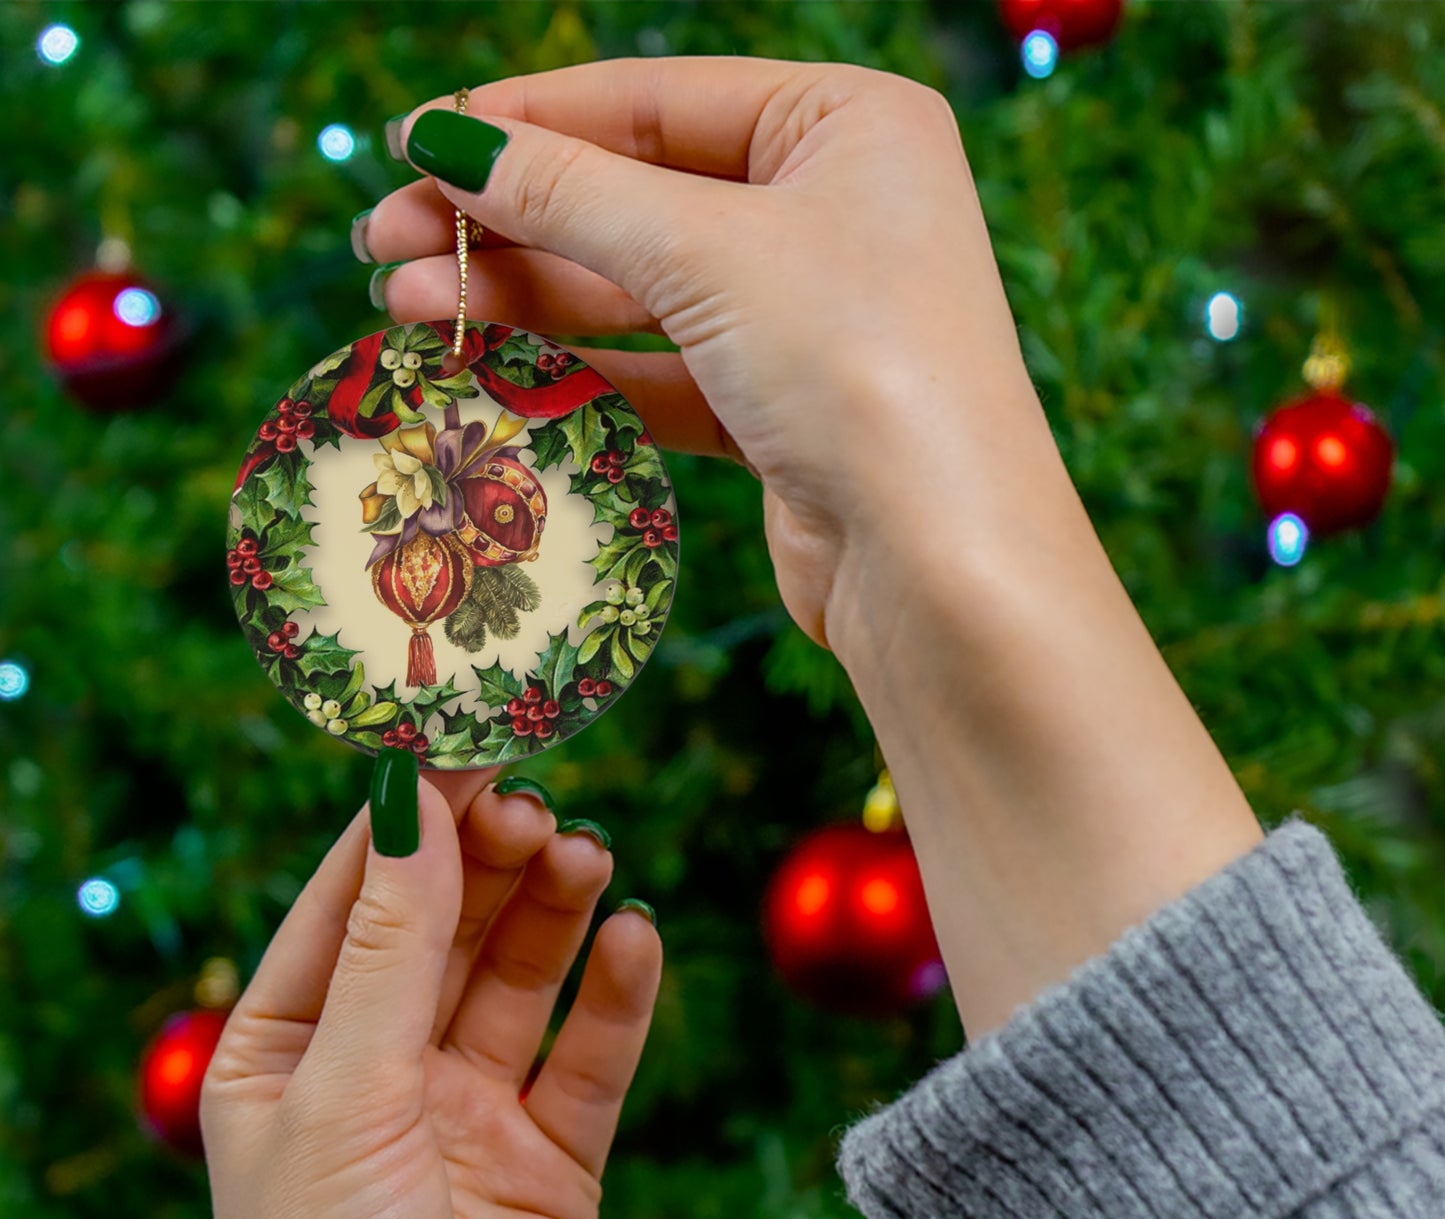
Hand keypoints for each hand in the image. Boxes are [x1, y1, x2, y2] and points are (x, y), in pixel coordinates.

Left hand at [201, 771, 661, 1218]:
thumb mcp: (346, 1097)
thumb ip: (391, 948)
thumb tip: (414, 803)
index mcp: (289, 1052)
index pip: (352, 902)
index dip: (408, 824)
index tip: (466, 747)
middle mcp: (380, 1072)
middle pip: (446, 928)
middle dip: (491, 863)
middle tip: (540, 808)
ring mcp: (469, 1113)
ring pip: (521, 978)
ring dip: (556, 912)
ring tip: (589, 857)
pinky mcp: (552, 1159)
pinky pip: (591, 1056)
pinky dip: (618, 995)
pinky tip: (636, 941)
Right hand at [363, 59, 1261, 1039]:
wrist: (940, 563)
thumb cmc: (857, 365)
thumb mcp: (706, 253)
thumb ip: (568, 193)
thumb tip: (443, 142)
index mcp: (847, 125)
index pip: (655, 99)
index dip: (527, 122)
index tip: (414, 145)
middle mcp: (833, 210)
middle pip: (637, 196)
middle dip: (509, 221)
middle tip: (384, 243)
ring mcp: (808, 315)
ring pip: (639, 290)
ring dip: (525, 296)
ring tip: (408, 304)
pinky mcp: (781, 409)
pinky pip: (661, 369)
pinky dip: (579, 368)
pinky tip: (488, 366)